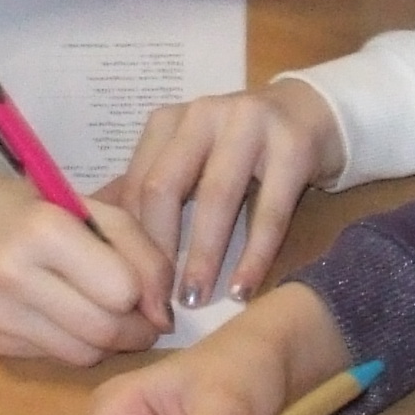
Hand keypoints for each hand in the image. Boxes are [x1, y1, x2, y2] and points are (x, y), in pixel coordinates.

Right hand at [0, 156, 171, 364]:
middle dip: (136, 328)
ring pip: (84, 354)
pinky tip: (68, 318)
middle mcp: (16, 276)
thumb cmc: (23, 205)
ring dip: (108, 342)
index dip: (144, 292)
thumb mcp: (86, 206)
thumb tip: (164, 312)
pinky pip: (55, 359)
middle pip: (105, 329)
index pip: (121, 288)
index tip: (147, 288)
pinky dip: (75, 345)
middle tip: (141, 315)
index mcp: (44, 230)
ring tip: (107, 315)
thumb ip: (138, 250)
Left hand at [106, 80, 340, 307]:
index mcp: (170, 121)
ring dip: (202, 255)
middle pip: (165, 186)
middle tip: (157, 298)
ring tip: (194, 299)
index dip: (131, 240)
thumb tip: (100, 241)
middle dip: (158, 249)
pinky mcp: (293, 145)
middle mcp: (203, 114)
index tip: (131, 286)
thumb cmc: (240, 148)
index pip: (137, 184)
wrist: (313, 114)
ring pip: (215, 198)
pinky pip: (269, 211)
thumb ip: (151, 190)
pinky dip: (254, 256)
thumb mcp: (192, 159)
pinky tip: (242, 289)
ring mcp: (250, 123)